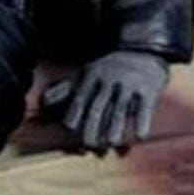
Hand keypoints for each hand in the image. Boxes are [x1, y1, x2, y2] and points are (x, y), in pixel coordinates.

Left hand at [43, 50, 167, 151]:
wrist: (142, 50)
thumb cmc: (109, 69)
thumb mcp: (87, 74)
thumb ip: (67, 90)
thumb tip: (44, 103)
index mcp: (92, 77)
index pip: (80, 97)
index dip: (74, 112)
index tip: (70, 129)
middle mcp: (109, 80)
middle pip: (99, 106)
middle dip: (92, 125)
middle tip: (89, 144)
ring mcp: (129, 84)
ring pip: (120, 108)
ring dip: (116, 126)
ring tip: (111, 142)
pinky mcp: (148, 90)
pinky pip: (145, 108)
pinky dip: (143, 122)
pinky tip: (140, 137)